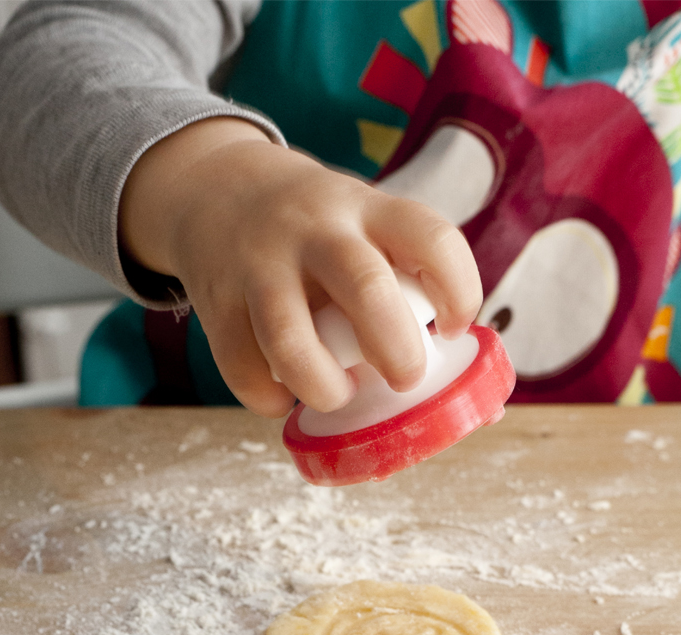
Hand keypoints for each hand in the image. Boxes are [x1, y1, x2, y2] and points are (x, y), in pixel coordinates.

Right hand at [119, 117, 482, 414]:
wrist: (215, 189)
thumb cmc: (312, 229)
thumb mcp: (360, 222)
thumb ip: (402, 282)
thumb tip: (466, 396)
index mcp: (366, 208)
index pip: (432, 239)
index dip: (458, 291)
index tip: (453, 328)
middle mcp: (314, 230)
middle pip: (365, 289)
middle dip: (395, 349)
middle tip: (404, 379)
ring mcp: (259, 266)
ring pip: (290, 338)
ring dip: (323, 385)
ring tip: (337, 396)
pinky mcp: (217, 303)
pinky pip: (241, 366)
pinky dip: (267, 398)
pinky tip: (283, 397)